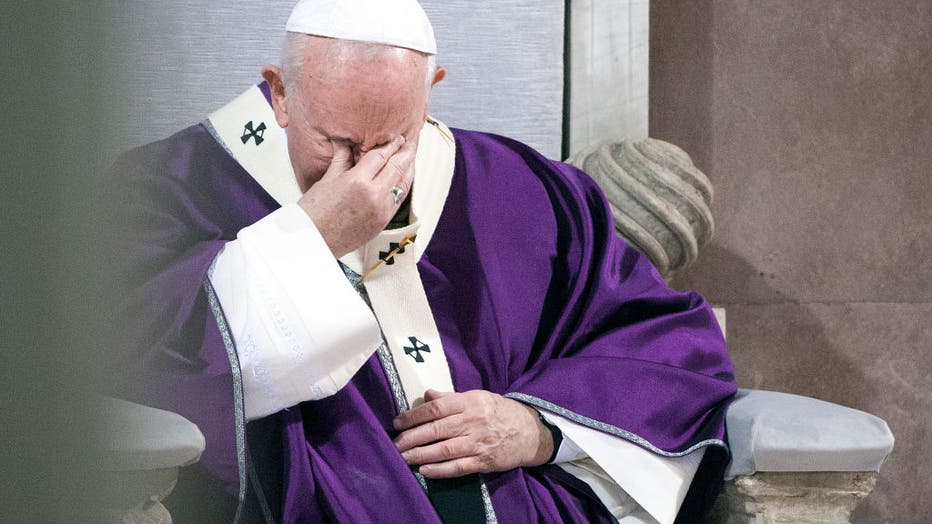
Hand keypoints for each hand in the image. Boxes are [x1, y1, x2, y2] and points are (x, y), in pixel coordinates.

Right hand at [298, 136, 414, 257]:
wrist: (312, 241)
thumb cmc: (313, 211)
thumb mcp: (327, 179)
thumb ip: (342, 159)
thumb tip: (345, 142)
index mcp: (358, 181)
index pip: (381, 156)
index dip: (391, 144)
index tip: (397, 136)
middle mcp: (374, 195)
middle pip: (397, 167)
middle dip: (406, 152)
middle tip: (411, 141)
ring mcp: (381, 211)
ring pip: (403, 184)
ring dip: (409, 169)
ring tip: (411, 157)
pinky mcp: (383, 223)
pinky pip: (399, 200)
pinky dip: (403, 186)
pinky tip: (403, 179)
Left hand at [392, 389, 553, 478]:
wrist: (531, 431)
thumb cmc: (499, 412)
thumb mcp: (478, 397)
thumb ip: (451, 397)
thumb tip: (427, 394)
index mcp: (469, 402)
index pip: (436, 408)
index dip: (414, 416)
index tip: (398, 422)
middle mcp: (473, 422)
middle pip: (437, 429)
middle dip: (412, 437)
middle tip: (395, 444)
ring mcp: (479, 443)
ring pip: (445, 449)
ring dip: (421, 454)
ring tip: (404, 458)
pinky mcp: (484, 461)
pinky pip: (458, 467)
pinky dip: (440, 469)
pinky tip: (424, 470)